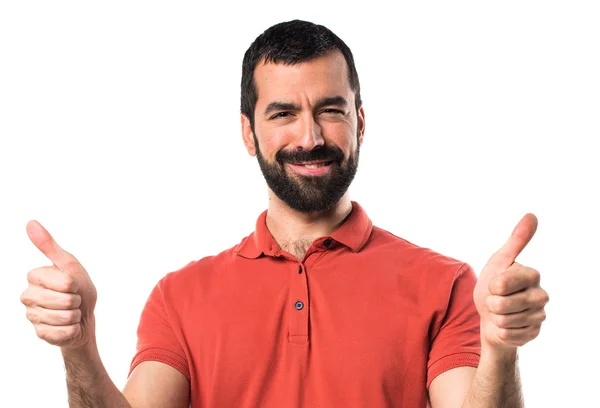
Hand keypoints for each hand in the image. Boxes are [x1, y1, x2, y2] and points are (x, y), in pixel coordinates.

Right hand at [20, 221, 97, 349]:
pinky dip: (73, 329)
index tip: (72, 285)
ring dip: (75, 315)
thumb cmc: (78, 288)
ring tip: (70, 312)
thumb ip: (49, 245)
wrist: (84, 316)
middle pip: (65, 300)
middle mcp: (28, 296)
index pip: (65, 282)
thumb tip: (30, 222)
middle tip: (73, 300)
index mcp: (35, 276)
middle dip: (76, 301)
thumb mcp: (69, 264)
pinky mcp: (40, 333)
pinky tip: (68, 325)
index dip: (75, 285)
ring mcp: (32, 316)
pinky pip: (64, 332)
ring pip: (64, 317)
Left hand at [473, 214, 548, 353]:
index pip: (502, 283)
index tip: (494, 283)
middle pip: (502, 304)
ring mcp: (539, 317)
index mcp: (532, 275)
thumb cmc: (494, 285)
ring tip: (501, 313)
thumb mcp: (500, 261)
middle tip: (495, 301)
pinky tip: (506, 326)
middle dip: (491, 304)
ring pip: (505, 321)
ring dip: (496, 318)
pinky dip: (500, 332)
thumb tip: (532, 215)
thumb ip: (516, 240)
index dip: (491, 285)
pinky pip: (508, 335)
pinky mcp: (533, 334)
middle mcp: (541, 295)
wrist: (491, 317)